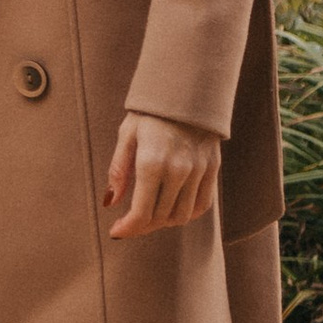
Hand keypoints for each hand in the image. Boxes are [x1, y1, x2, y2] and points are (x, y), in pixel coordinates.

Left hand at [104, 111, 221, 239]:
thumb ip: (118, 171)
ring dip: (164, 222)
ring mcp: (198, 171)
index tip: (117, 232)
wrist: (187, 90)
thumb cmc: (150, 112)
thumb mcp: (127, 135)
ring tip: (150, 214)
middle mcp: (178, 171)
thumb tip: (111, 202)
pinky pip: (202, 205)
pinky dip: (186, 213)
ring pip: (182, 216)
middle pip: (161, 218)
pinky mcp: (212, 170)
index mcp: (151, 162)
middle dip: (142, 226)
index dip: (128, 228)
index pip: (141, 212)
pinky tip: (172, 208)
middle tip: (130, 222)